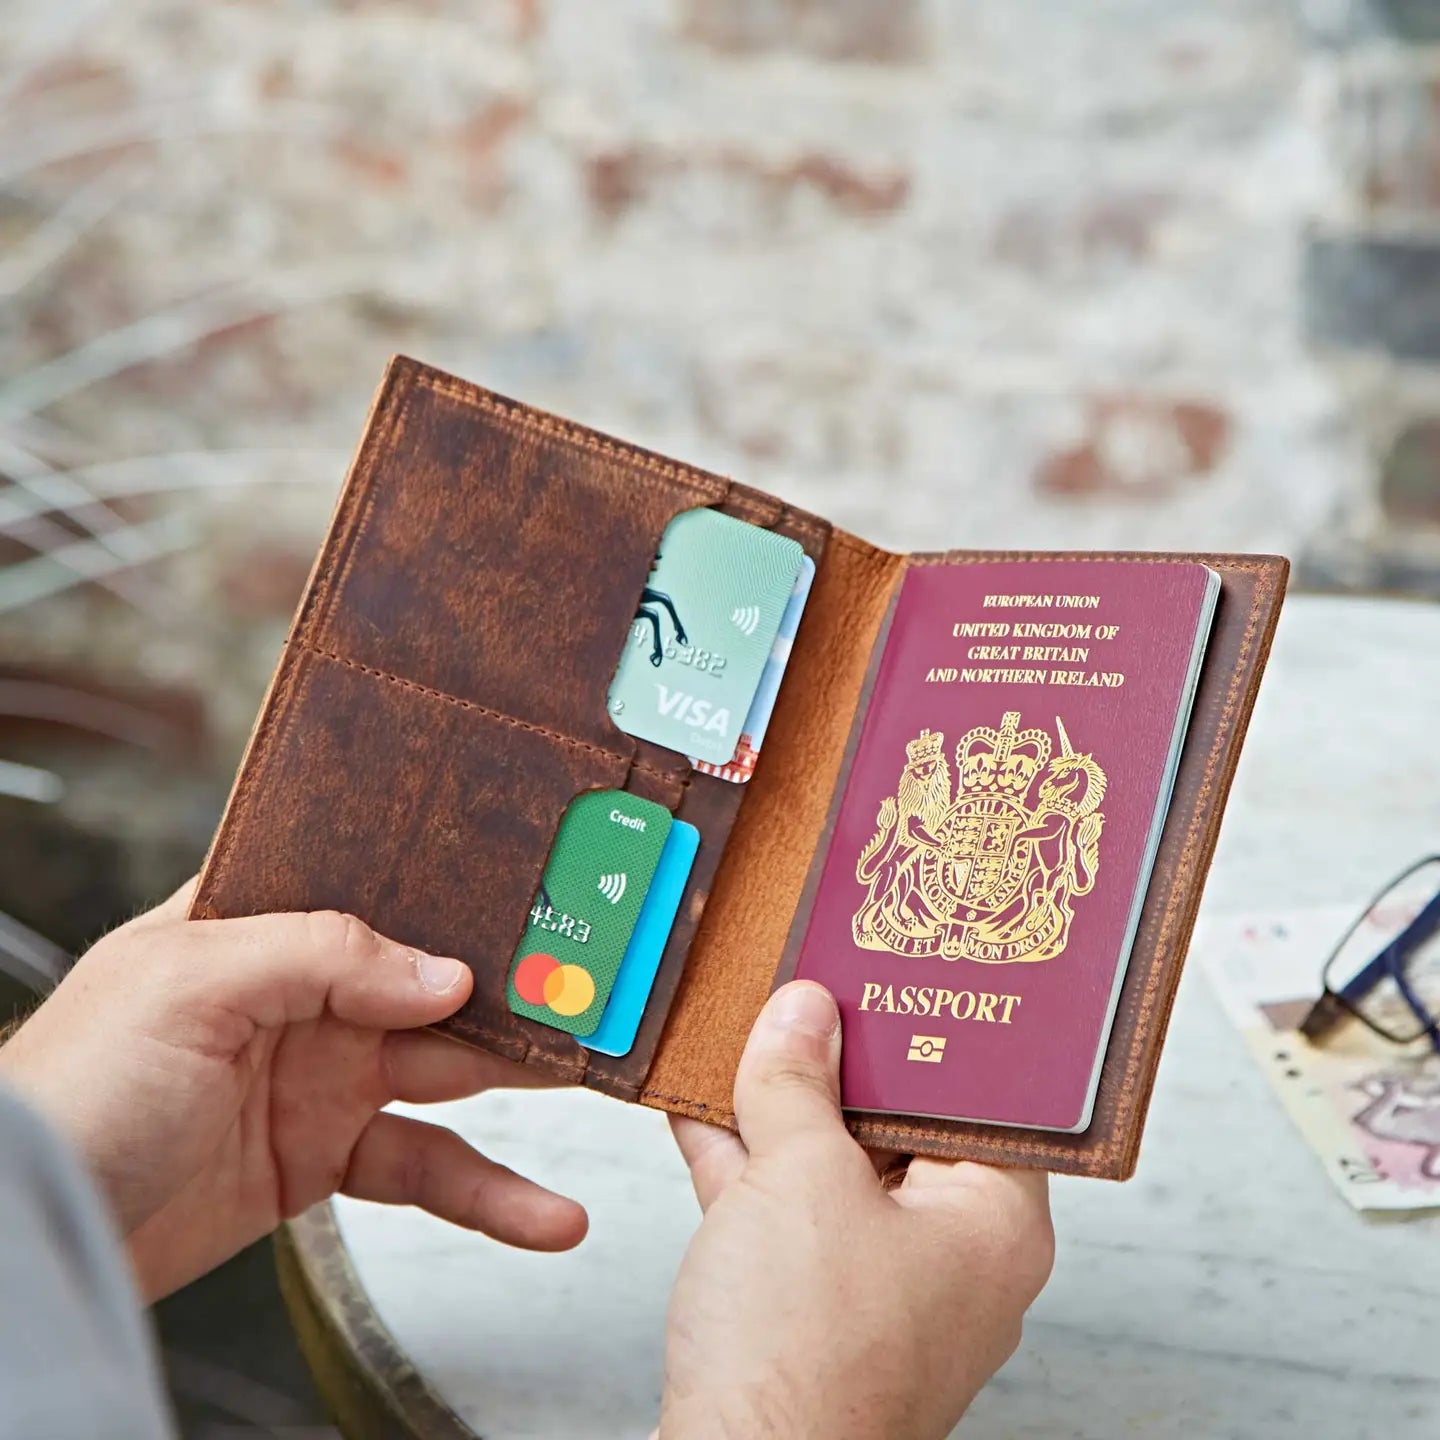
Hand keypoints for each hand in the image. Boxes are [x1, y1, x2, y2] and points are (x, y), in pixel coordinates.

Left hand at [0, 883, 586, 1299]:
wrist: (32, 1234)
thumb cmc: (71, 1089)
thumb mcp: (188, 984)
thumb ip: (322, 956)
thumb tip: (443, 971)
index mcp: (261, 920)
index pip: (378, 883)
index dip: (455, 882)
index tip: (539, 886)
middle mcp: (302, 991)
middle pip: (433, 974)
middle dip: (517, 980)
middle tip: (597, 982)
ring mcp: (321, 1074)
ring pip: (451, 1067)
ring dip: (527, 1078)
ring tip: (603, 1080)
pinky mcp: (328, 1155)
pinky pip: (428, 1165)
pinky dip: (491, 1194)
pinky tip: (544, 1212)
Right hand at [661, 982, 1052, 1439]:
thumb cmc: (803, 1361)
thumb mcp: (798, 1179)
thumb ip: (797, 1083)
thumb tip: (802, 1013)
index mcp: (993, 1225)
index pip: (980, 1099)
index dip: (932, 1031)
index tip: (893, 976)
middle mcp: (950, 1257)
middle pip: (900, 1127)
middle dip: (841, 1061)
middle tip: (810, 986)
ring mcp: (879, 1289)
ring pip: (835, 1169)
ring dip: (781, 1107)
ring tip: (745, 1029)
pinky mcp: (815, 1313)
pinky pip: (788, 1214)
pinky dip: (746, 1164)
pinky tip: (700, 1107)